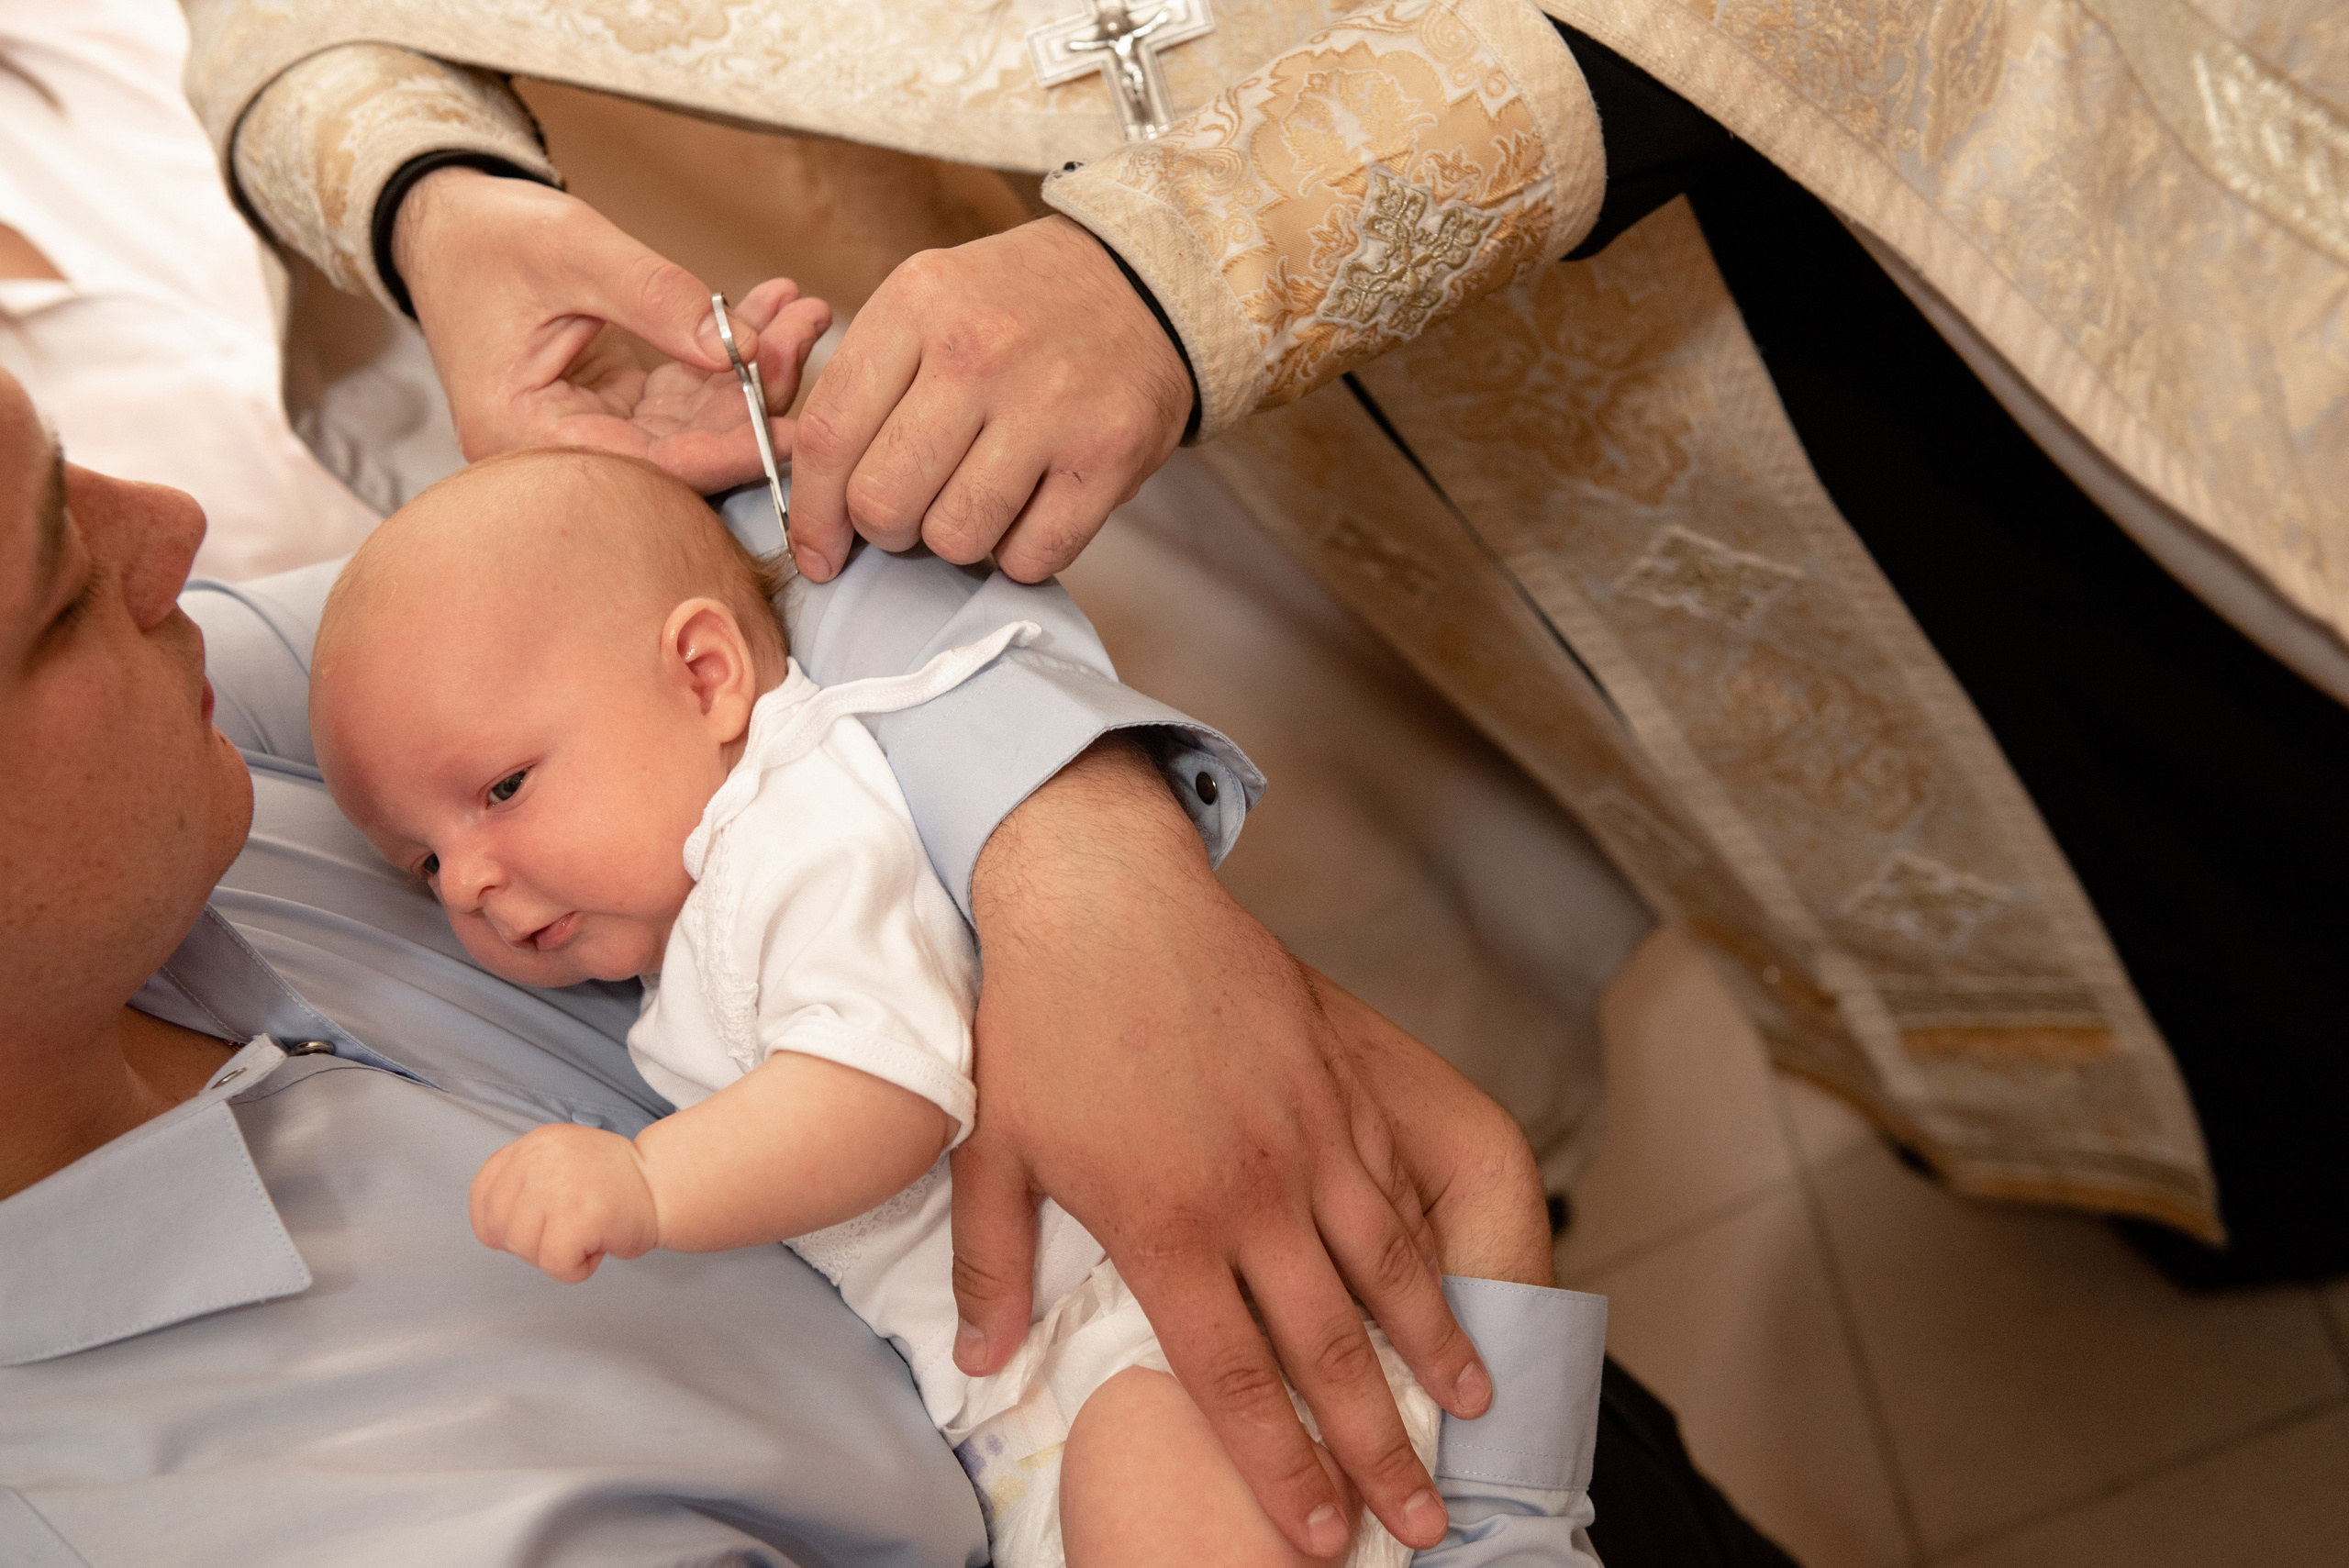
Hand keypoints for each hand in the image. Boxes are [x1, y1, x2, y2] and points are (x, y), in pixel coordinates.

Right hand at [393, 168, 833, 489]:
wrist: (446, 223)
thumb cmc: (485, 237)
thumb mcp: (571, 249)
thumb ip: (656, 298)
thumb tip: (741, 350)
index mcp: (522, 435)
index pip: (645, 467)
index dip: (725, 453)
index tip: (792, 435)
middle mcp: (558, 449)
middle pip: (681, 452)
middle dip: (754, 396)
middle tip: (805, 337)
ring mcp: (592, 430)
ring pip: (695, 421)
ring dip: (754, 367)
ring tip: (800, 312)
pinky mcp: (616, 406)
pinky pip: (688, 391)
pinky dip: (728, 351)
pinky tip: (771, 312)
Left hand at [469, 1122, 661, 1282]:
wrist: (665, 1184)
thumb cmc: (617, 1185)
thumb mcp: (562, 1161)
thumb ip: (527, 1179)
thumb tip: (494, 1226)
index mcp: (534, 1145)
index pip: (483, 1192)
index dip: (496, 1223)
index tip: (526, 1230)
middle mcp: (540, 1159)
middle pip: (499, 1227)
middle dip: (529, 1244)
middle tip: (567, 1233)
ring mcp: (557, 1187)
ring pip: (524, 1249)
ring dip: (555, 1256)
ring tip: (587, 1235)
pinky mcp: (578, 1217)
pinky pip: (555, 1265)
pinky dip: (577, 1269)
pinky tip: (599, 1248)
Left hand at [790, 216, 1191, 584]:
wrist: (1145, 285)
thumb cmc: (1018, 307)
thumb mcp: (928, 301)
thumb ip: (865, 384)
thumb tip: (816, 504)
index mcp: (917, 304)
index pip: (830, 437)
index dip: (812, 513)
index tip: (818, 549)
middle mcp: (979, 351)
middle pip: (882, 503)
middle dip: (885, 528)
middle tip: (910, 511)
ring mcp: (1049, 406)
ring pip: (954, 538)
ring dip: (957, 539)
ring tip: (978, 497)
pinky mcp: (1106, 457)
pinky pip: (1030, 556)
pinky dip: (1020, 554)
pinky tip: (1029, 510)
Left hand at [951, 741, 1499, 1557]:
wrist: (1103, 890)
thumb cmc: (1039, 1021)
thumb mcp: (992, 1152)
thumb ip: (994, 1269)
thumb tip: (981, 1366)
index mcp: (1164, 1228)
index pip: (1236, 1380)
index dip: (1284, 1468)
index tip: (1320, 1532)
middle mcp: (1251, 1196)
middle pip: (1331, 1350)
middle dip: (1382, 1448)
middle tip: (1423, 1521)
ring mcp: (1307, 1138)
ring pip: (1390, 1269)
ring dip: (1436, 1351)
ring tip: (1477, 1413)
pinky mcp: (1337, 1086)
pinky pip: (1397, 1184)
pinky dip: (1431, 1247)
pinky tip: (1451, 1285)